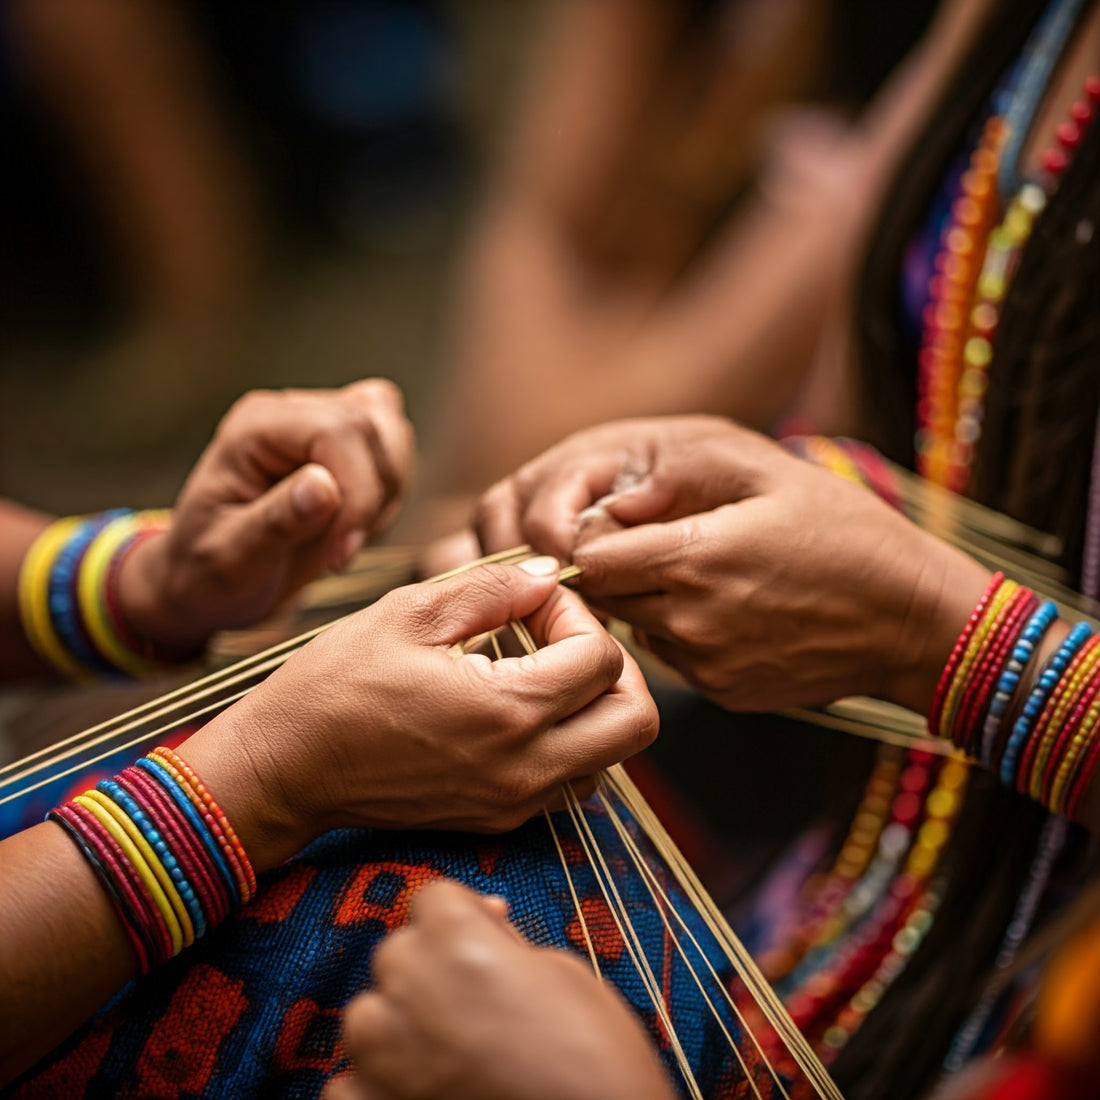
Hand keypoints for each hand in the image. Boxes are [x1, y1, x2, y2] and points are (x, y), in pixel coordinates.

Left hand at [118, 380, 413, 650]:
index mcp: (255, 428)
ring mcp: (322, 423)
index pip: (337, 430)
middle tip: (338, 553)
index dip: (356, 492)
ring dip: (384, 497)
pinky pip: (395, 452)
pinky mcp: (347, 445)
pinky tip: (353, 527)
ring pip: (393, 434)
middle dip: (371, 500)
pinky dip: (389, 496)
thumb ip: (275, 522)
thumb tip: (324, 486)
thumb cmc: (207, 572)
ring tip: (342, 539)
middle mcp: (291, 413)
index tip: (341, 554)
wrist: (210, 582)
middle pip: (372, 426)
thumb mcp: (230, 559)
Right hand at [181, 559, 657, 869]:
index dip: (576, 612)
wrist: (283, 771)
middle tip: (563, 635)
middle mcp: (526, 769)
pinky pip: (569, 779)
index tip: (530, 599)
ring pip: (610, 755)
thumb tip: (547, 575)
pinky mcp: (497, 819)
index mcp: (509, 713)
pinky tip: (514, 706)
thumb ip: (494, 587)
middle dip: (614, 665)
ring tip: (537, 668)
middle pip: (635, 721)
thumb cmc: (334, 686)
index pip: (603, 658)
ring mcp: (514, 802)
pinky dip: (566, 739)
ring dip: (593, 705)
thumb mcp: (411, 613)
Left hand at [321, 881, 675, 1099]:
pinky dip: (376, 1086)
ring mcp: (383, 1055)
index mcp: (457, 939)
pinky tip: (421, 1091)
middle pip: (396, 951)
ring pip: (366, 1015)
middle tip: (477, 1001)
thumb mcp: (563, 973)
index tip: (481, 934)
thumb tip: (484, 921)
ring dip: (397, 1024)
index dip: (459, 916)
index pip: (430, 897)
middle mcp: (409, 986)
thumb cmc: (596, 1060)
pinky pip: (349, 1084)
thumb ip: (504, 942)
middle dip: (429, 967)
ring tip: (449, 1051)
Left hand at [477, 417, 990, 713]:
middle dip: (617, 572)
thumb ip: (683, 476)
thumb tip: (617, 498)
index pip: (589, 560)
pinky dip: (684, 636)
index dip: (596, 540)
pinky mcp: (723, 692)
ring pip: (637, 628)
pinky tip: (731, 613)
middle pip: (605, 598)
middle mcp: (688, 619)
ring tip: (705, 577)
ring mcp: (705, 664)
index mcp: (693, 559)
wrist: (913, 620)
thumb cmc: (850, 536)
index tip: (621, 527)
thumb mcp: (772, 475)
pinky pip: (674, 658)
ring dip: (650, 603)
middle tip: (658, 549)